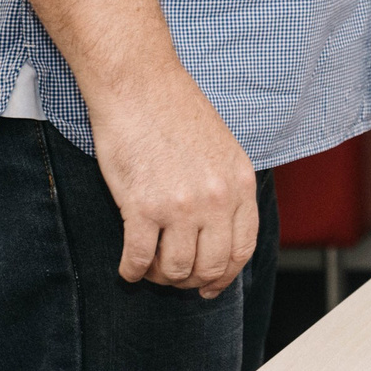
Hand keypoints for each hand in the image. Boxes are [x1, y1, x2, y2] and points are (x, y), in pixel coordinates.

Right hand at [87, 65, 259, 297]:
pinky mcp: (142, 206)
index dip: (226, 274)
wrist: (139, 84)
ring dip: (159, 276)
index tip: (211, 285)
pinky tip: (128, 266)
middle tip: (173, 277)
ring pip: (175, 269)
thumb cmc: (174, 110)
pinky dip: (131, 270)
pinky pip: (138, 258)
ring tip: (149, 267)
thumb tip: (218, 232)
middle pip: (211, 266)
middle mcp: (216, 198)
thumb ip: (226, 188)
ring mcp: (180, 205)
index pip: (243, 248)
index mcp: (240, 183)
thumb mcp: (222, 148)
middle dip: (191, 281)